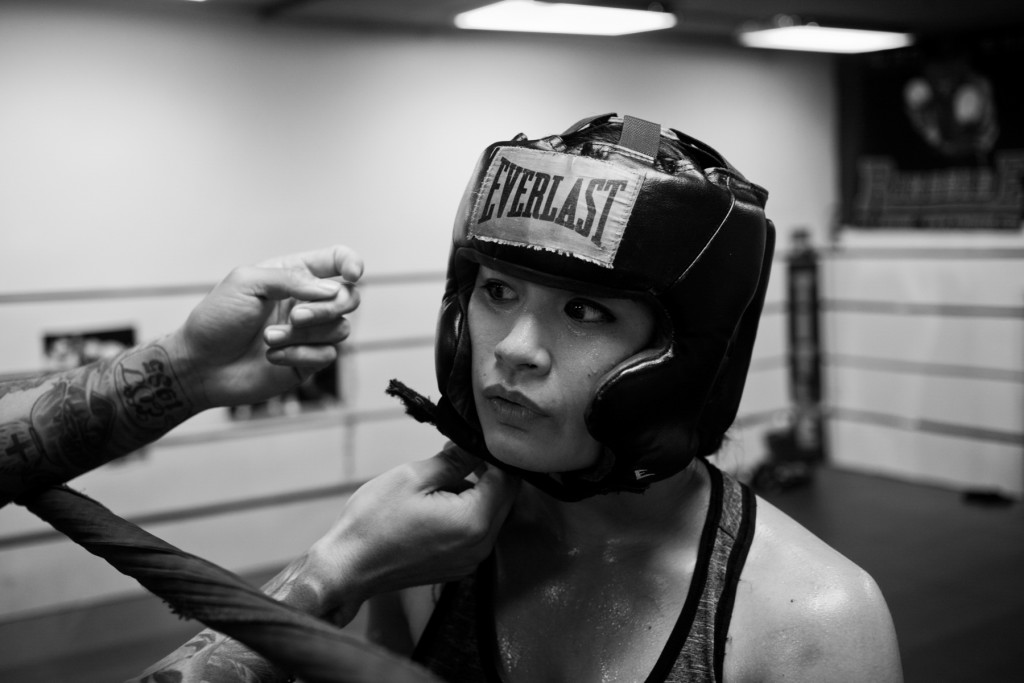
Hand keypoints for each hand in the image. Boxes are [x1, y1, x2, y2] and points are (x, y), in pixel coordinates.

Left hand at [171, 245, 363, 407]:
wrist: (200, 364)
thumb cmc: (217, 318)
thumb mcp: (246, 282)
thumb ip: (291, 279)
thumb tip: (332, 290)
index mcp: (294, 275)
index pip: (336, 261)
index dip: (352, 263)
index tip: (353, 274)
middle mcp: (307, 302)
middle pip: (349, 298)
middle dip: (328, 307)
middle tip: (296, 317)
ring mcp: (309, 333)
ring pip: (340, 329)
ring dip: (304, 334)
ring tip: (269, 339)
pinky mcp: (307, 361)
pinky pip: (327, 355)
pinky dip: (300, 354)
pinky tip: (272, 357)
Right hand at [305, 445, 518, 617]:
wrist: (348, 567)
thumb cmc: (374, 522)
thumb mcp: (414, 476)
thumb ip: (455, 459)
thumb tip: (476, 444)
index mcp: (473, 521)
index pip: (507, 480)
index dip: (494, 456)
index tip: (473, 442)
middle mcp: (479, 546)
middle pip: (504, 499)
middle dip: (487, 474)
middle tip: (456, 455)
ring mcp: (470, 561)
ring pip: (491, 515)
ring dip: (475, 493)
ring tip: (440, 479)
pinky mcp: (458, 566)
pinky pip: (476, 533)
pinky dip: (465, 513)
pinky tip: (437, 503)